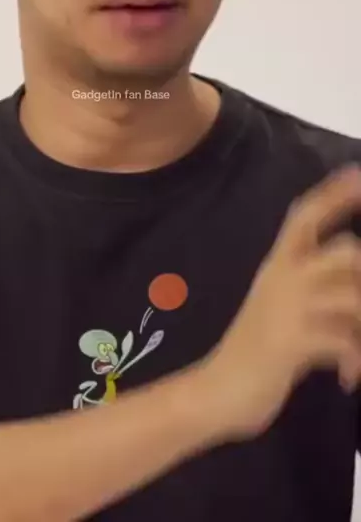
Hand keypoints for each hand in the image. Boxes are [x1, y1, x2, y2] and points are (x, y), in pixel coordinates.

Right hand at [203, 165, 360, 439]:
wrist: (219, 392)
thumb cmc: (257, 350)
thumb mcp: (281, 306)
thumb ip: (309, 283)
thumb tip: (349, 270)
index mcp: (278, 265)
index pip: (305, 215)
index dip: (334, 194)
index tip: (357, 174)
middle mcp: (282, 277)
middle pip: (344, 251)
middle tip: (360, 313)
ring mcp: (286, 308)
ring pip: (352, 295)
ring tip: (358, 356)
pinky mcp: (290, 342)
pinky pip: (343, 341)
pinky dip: (354, 361)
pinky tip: (348, 379)